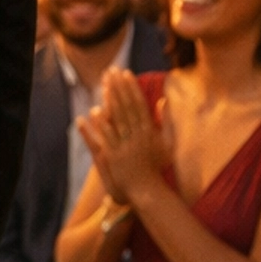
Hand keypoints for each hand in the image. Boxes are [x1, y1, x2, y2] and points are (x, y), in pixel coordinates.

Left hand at [77, 68, 169, 202]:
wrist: (147, 190)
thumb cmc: (156, 166)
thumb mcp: (166, 143)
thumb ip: (166, 121)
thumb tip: (164, 100)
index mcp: (150, 131)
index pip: (139, 104)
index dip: (132, 87)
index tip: (126, 73)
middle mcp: (138, 136)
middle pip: (126, 107)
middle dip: (119, 87)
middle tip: (112, 70)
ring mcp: (125, 146)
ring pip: (116, 118)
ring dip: (109, 100)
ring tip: (103, 83)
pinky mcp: (114, 156)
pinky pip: (107, 137)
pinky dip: (101, 124)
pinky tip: (94, 111)